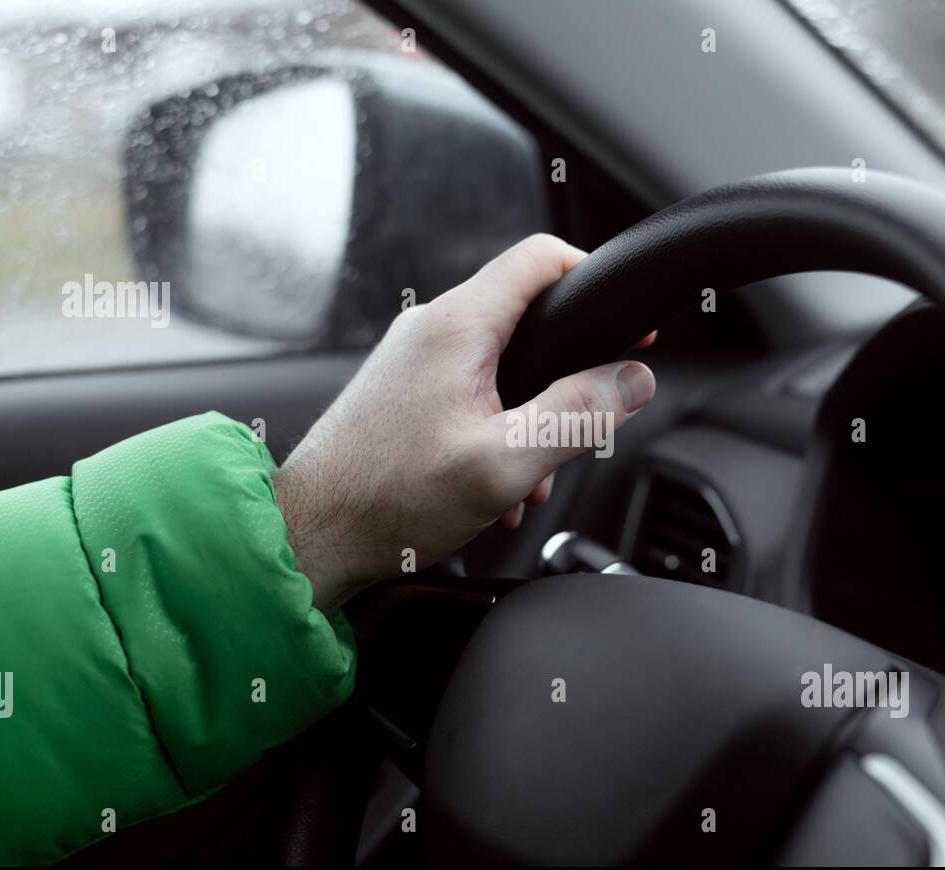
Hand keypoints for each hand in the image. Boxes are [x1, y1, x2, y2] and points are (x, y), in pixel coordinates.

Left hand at [273, 234, 656, 611]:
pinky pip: (471, 391)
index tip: (631, 326)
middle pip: (528, 316)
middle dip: (567, 373)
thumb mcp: (503, 464)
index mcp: (457, 327)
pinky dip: (498, 428)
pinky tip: (497, 485)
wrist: (310, 535)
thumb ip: (576, 417)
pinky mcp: (404, 392)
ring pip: (501, 363)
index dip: (596, 279)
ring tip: (530, 478)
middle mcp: (430, 329)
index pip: (542, 259)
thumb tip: (633, 379)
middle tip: (586, 422)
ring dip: (531, 415)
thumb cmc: (386, 500)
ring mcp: (413, 360)